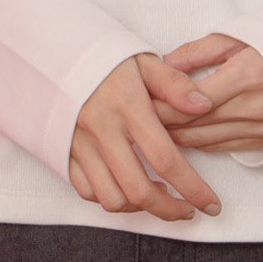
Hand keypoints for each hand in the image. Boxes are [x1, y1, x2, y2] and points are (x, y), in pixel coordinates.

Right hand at [68, 52, 224, 222]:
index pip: (165, 159)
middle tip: (187, 210)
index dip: (192, 188)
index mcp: (127, 106)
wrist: (52, 52)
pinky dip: (109, 197)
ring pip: (111, 198)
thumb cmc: (103, 56)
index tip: (210, 203)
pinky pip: (86, 190)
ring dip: (139, 207)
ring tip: (158, 195)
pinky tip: (126, 187)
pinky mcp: (64, 151)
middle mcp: (102, 130)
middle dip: (169, 210)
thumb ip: (174, 83)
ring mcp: (80, 144)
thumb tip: (204, 105)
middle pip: (138, 190)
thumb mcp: (142, 59)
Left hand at [149, 33, 262, 156]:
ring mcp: (262, 128)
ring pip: (205, 141)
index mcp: (246, 75)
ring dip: (176, 138)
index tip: (139, 100)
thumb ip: (199, 52)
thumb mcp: (241, 36)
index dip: (160, 104)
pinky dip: (198, 143)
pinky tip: (181, 137)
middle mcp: (254, 107)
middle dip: (161, 123)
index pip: (190, 101)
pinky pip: (223, 147)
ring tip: (151, 130)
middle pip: (194, 124)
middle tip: (136, 118)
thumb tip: (163, 63)